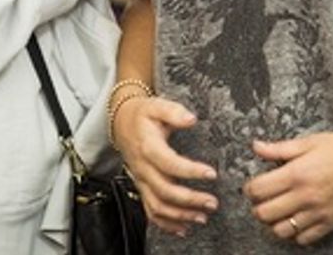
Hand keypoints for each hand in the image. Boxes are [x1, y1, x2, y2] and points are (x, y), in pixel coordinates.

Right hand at [113, 94, 217, 236]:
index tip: (211, 174)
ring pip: (158, 206)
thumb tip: (191, 119)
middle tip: (211, 202)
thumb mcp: (157, 106)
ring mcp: (141, 180)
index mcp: (148, 147)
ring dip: (180, 215)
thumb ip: (174, 112)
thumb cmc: (141, 114)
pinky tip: (184, 228)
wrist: (121, 122)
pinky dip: (166, 224)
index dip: (190, 171)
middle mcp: (143, 168)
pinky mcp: (142, 187)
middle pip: (165, 191)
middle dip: (189, 200)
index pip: (169, 164)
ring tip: (202, 217)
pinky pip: (151, 211)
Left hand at [244, 131, 332, 245]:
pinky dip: (296, 233)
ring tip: (278, 211)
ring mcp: (318, 213)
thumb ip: (280, 149)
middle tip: (263, 199)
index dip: (249, 188)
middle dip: (257, 207)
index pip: (258, 190)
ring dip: (274, 222)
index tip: (253, 185)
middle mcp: (305, 196)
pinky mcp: (331, 223)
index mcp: (297, 173)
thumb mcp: (311, 141)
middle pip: (264, 214)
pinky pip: (304, 239)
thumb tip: (256, 147)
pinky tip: (297, 219)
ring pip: (281, 231)